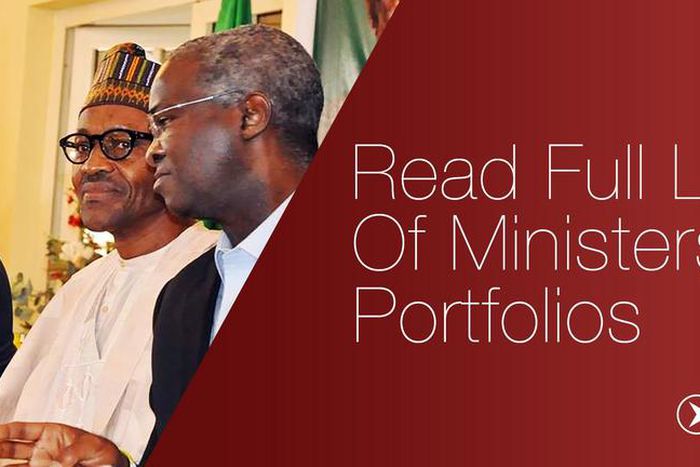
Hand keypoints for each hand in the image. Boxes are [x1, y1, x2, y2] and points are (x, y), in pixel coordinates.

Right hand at [0, 422, 129, 466]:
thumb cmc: (100, 450)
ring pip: (13, 464)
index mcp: (50, 432)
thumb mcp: (91, 445)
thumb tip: (62, 461)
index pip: (22, 430)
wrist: (108, 465)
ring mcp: (40, 464)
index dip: (5, 430)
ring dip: (2, 463)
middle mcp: (41, 449)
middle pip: (11, 448)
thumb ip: (75, 450)